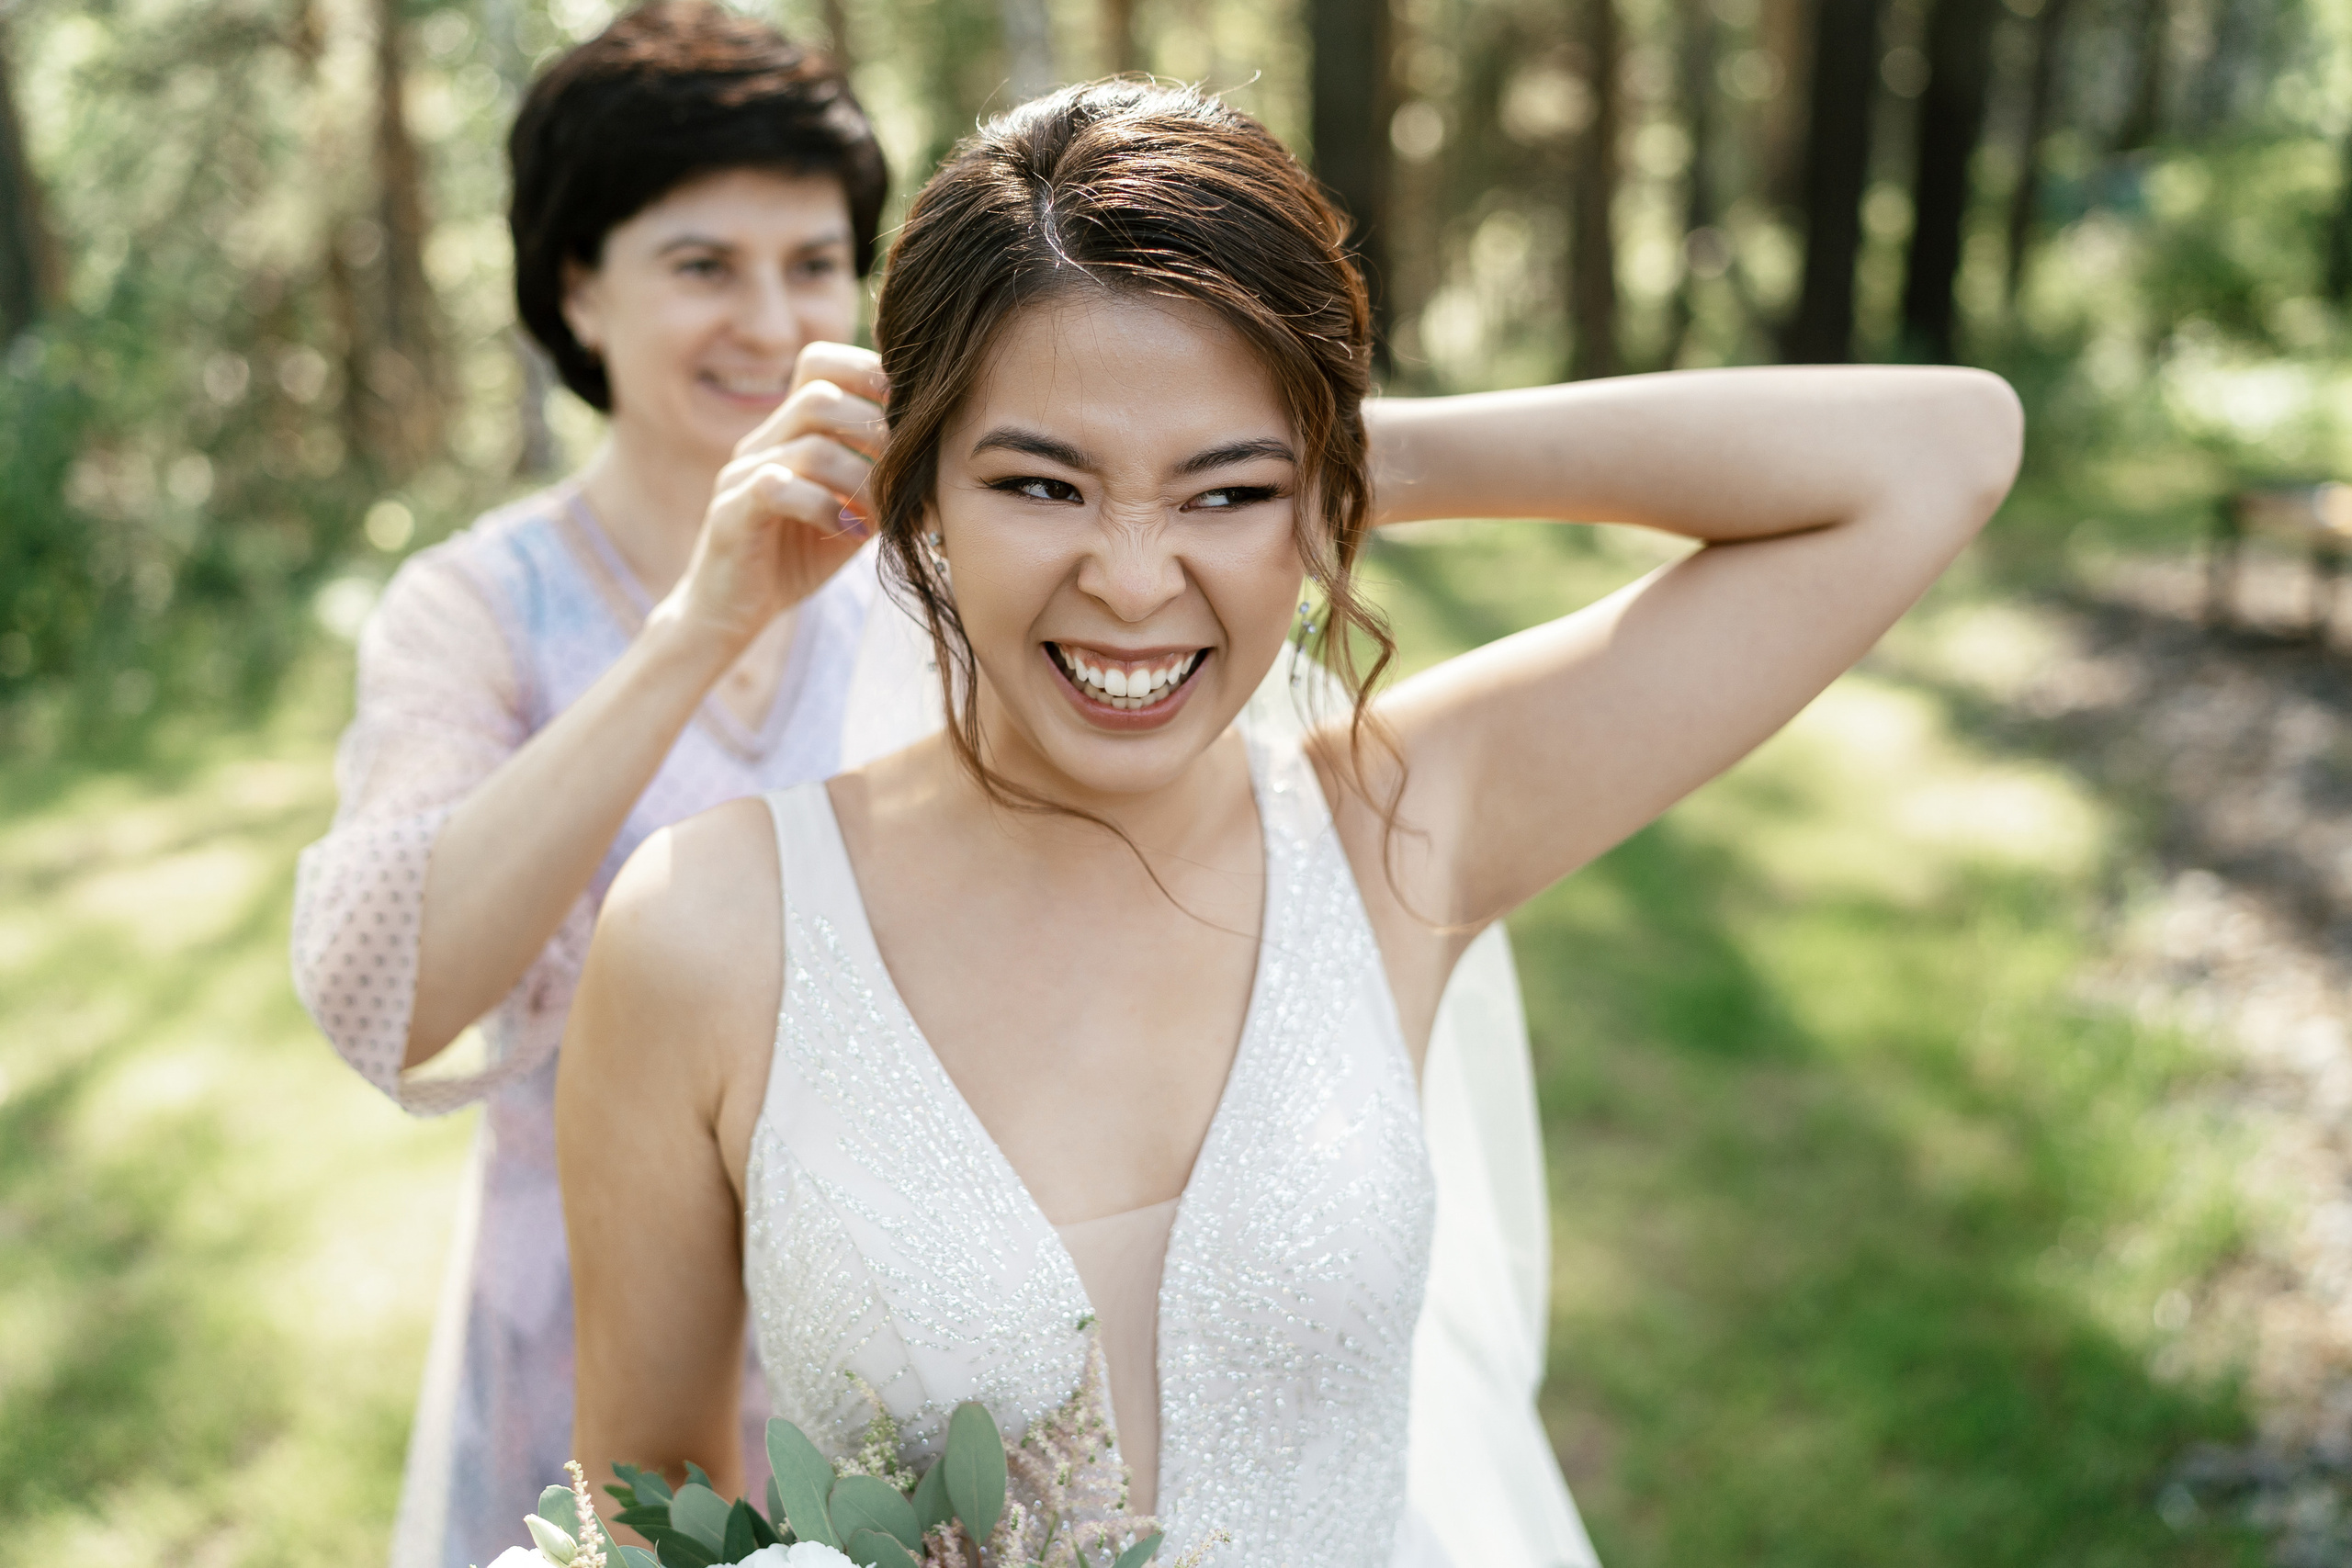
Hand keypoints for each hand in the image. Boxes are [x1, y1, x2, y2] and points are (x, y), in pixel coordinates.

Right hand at [659, 342, 889, 659]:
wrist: (732, 612)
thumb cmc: (795, 557)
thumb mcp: (849, 510)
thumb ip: (878, 476)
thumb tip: (934, 451)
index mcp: (787, 431)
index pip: (817, 363)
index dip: (865, 372)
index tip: (907, 408)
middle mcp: (760, 442)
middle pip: (818, 395)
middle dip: (873, 429)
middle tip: (904, 469)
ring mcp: (742, 475)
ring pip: (809, 446)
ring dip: (859, 479)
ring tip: (882, 514)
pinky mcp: (731, 513)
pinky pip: (779, 488)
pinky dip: (825, 508)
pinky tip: (849, 533)